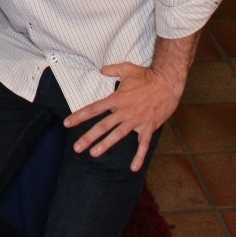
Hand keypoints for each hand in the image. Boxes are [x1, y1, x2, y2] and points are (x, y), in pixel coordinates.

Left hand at [63, 61, 181, 171]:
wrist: (168, 82)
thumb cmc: (147, 75)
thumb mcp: (127, 68)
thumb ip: (112, 70)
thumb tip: (101, 70)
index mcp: (117, 98)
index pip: (94, 109)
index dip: (79, 116)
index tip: (67, 123)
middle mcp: (124, 111)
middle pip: (103, 126)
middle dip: (89, 137)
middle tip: (77, 148)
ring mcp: (136, 120)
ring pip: (118, 135)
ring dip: (106, 145)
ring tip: (94, 154)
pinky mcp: (149, 127)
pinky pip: (143, 144)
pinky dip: (139, 156)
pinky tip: (133, 168)